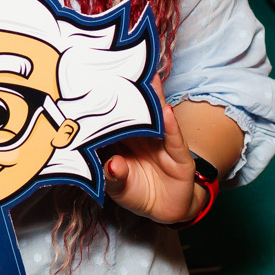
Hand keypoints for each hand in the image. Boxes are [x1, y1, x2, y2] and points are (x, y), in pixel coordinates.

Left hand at [104, 79, 202, 224]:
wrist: (165, 209)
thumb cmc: (136, 191)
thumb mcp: (118, 188)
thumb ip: (113, 177)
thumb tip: (114, 165)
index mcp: (122, 138)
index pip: (112, 115)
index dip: (105, 99)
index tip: (95, 80)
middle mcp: (141, 134)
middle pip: (134, 108)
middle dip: (129, 88)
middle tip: (121, 64)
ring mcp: (161, 141)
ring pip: (156, 116)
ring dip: (152, 97)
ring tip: (147, 77)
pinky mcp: (178, 154)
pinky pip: (173, 138)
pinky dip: (170, 125)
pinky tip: (166, 111)